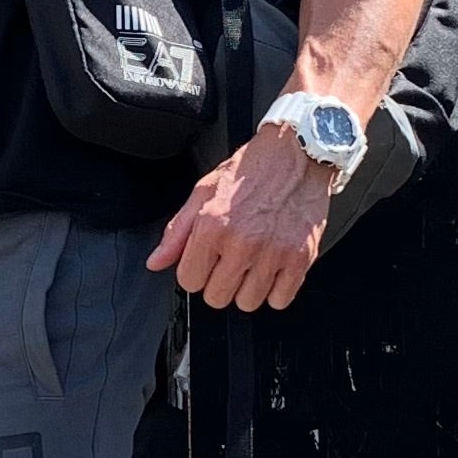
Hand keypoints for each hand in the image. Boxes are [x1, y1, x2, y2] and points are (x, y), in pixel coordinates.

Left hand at [148, 126, 336, 312]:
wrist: (296, 154)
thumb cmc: (251, 170)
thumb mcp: (203, 192)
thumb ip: (177, 232)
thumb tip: (156, 262)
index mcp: (212, 226)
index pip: (189, 281)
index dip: (195, 271)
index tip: (206, 260)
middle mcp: (242, 242)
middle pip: (217, 297)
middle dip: (219, 282)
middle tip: (230, 260)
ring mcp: (273, 253)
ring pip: (248, 303)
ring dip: (248, 288)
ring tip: (253, 263)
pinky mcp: (301, 258)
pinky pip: (281, 300)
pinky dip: (276, 290)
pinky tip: (273, 268)